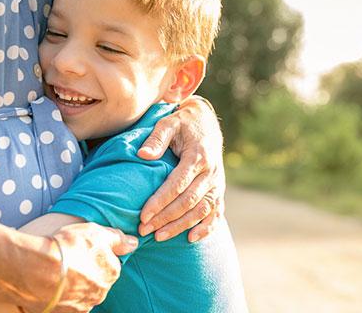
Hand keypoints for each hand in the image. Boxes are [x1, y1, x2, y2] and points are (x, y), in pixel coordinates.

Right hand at [33, 223, 137, 312]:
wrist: (36, 269)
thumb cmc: (68, 247)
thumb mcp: (96, 232)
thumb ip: (117, 238)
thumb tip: (133, 242)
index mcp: (112, 272)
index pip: (110, 263)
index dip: (96, 254)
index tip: (83, 249)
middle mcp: (100, 292)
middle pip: (97, 280)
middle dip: (86, 271)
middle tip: (70, 259)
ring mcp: (82, 306)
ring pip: (82, 293)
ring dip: (73, 285)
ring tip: (57, 272)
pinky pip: (66, 304)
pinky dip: (61, 296)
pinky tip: (51, 286)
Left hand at [137, 96, 224, 242]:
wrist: (207, 123)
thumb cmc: (183, 123)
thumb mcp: (169, 123)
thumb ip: (157, 138)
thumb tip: (142, 155)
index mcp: (198, 156)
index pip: (178, 184)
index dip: (160, 201)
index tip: (143, 216)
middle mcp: (211, 172)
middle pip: (188, 201)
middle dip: (166, 218)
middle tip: (144, 230)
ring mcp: (217, 183)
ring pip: (202, 210)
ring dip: (181, 226)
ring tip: (160, 237)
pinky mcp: (219, 190)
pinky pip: (217, 212)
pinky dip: (207, 227)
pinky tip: (191, 238)